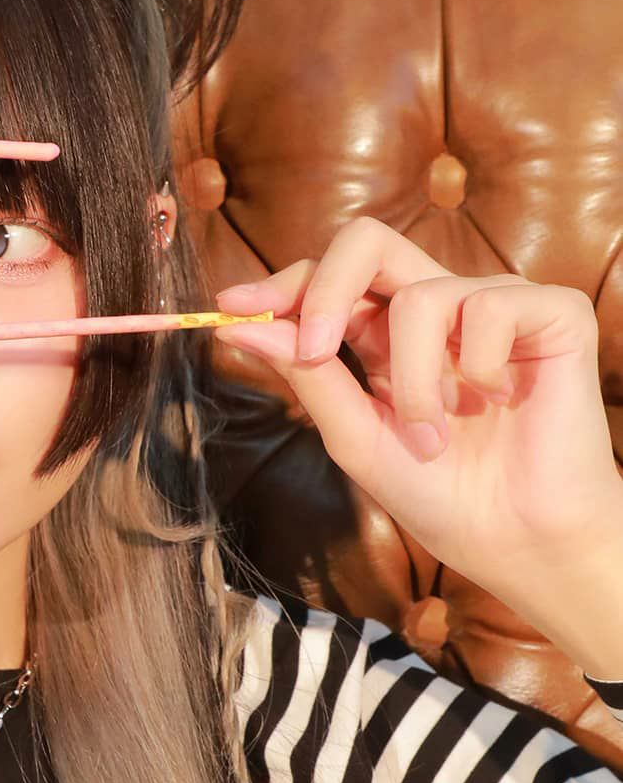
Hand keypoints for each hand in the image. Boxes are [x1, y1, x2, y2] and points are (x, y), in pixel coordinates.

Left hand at [211, 216, 622, 620]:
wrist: (513, 540)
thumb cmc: (440, 495)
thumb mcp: (355, 435)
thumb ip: (308, 374)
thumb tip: (243, 325)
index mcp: (386, 336)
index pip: (329, 279)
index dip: (282, 286)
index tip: (231, 309)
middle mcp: (437, 308)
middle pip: (369, 242)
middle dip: (328, 289)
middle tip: (314, 348)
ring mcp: (493, 304)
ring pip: (421, 295)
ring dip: (414, 379)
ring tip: (435, 433)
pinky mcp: (551, 313)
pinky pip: (490, 304)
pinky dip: (478, 364)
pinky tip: (499, 398)